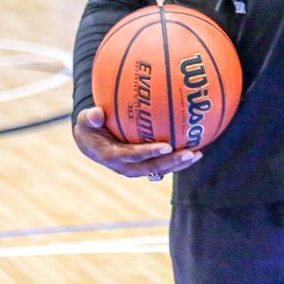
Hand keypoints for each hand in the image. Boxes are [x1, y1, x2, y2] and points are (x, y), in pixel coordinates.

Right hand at [72, 106, 202, 179]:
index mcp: (111, 156)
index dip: (149, 153)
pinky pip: (161, 164)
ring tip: (197, 154)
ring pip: (159, 169)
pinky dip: (176, 159)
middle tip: (190, 153)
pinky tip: (195, 148)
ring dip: (178, 164)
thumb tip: (95, 113)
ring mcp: (135, 167)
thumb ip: (90, 117)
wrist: (90, 141)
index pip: (132, 156)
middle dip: (171, 162)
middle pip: (151, 167)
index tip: (166, 146)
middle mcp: (125, 166)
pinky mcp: (142, 165)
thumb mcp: (85, 120)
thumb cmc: (90, 126)